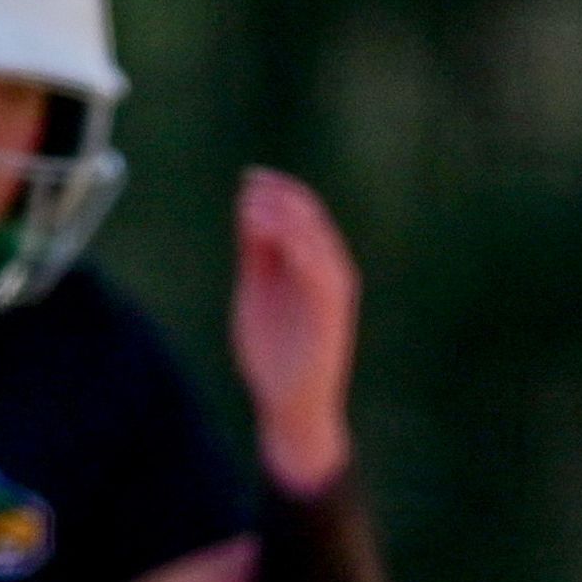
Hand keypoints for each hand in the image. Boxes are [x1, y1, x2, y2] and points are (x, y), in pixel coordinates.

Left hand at [232, 167, 358, 493]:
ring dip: (287, 218)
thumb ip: (256, 253)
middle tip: (254, 182)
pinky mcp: (332, 310)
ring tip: (256, 204)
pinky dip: (298, 247)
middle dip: (282, 198)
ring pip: (316, 240)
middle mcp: (327, 273)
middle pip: (311, 221)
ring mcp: (332, 291)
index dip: (277, 192)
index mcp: (310, 266)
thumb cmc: (274, 352)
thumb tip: (248, 209)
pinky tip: (273, 231)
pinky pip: (319, 269)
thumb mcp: (257, 291)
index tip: (251, 178)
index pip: (301, 215)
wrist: (293, 403)